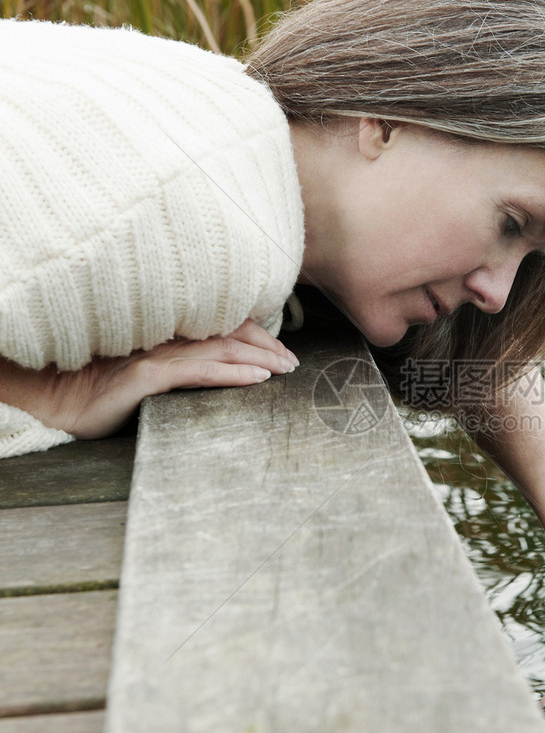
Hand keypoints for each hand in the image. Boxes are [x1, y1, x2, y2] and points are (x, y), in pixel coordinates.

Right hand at [38, 319, 297, 438]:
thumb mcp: (152, 377)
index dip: (257, 336)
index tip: (284, 353)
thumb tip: (225, 372)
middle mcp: (168, 339)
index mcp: (171, 336)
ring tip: (286, 368)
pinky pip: (200, 372)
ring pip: (221, 351)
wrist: (62, 404)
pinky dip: (233, 373)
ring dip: (260, 358)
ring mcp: (158, 356)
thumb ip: (183, 367)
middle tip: (294, 362)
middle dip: (267, 347)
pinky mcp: (148, 376)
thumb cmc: (106, 393)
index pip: (225, 328)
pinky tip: (258, 378)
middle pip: (230, 335)